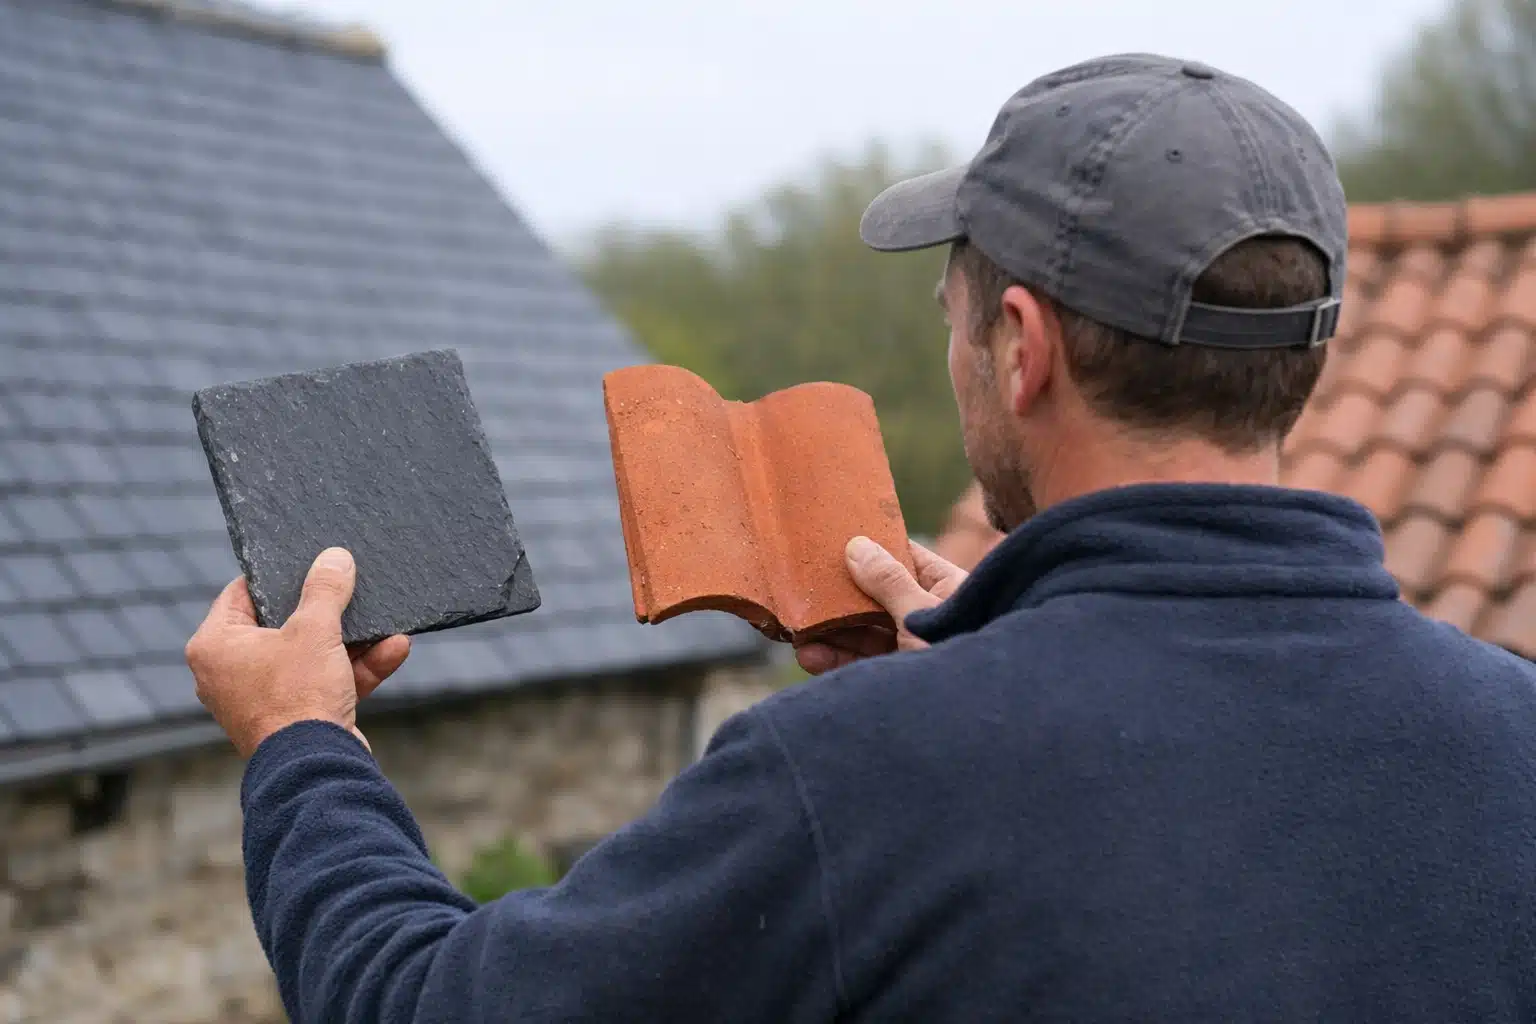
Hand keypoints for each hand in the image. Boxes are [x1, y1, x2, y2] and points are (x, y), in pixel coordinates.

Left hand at [185, 547, 410, 756]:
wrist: (316, 769)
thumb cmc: (298, 696)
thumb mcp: (315, 630)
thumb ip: (325, 589)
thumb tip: (335, 557)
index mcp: (215, 646)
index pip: (241, 593)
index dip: (276, 575)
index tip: (307, 561)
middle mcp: (231, 673)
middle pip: (282, 625)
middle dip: (327, 612)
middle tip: (349, 587)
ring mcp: (263, 699)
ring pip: (311, 656)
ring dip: (353, 641)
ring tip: (386, 621)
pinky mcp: (295, 719)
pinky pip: (325, 683)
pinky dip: (357, 669)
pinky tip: (395, 648)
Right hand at [794, 537, 967, 675]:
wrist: (974, 726)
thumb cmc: (961, 657)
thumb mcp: (922, 614)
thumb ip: (889, 583)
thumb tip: (857, 546)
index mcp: (946, 590)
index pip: (904, 559)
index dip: (871, 548)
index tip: (834, 539)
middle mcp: (927, 616)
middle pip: (876, 597)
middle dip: (840, 596)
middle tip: (802, 590)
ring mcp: (910, 649)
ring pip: (864, 633)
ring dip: (831, 631)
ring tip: (797, 630)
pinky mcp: (895, 678)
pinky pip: (862, 663)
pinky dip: (834, 659)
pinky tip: (809, 655)